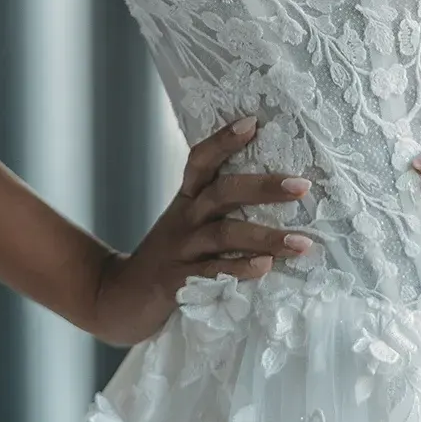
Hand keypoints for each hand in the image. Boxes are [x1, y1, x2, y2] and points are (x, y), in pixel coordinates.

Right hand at [89, 115, 314, 344]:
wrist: (118, 299)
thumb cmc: (168, 258)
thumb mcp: (186, 226)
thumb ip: (220, 211)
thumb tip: (276, 193)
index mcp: (187, 200)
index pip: (201, 160)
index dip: (224, 140)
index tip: (253, 122)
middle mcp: (184, 219)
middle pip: (222, 192)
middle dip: (264, 187)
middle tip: (302, 185)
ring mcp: (181, 250)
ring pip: (224, 234)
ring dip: (266, 237)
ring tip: (301, 242)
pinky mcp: (178, 283)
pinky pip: (213, 272)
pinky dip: (240, 268)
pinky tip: (265, 267)